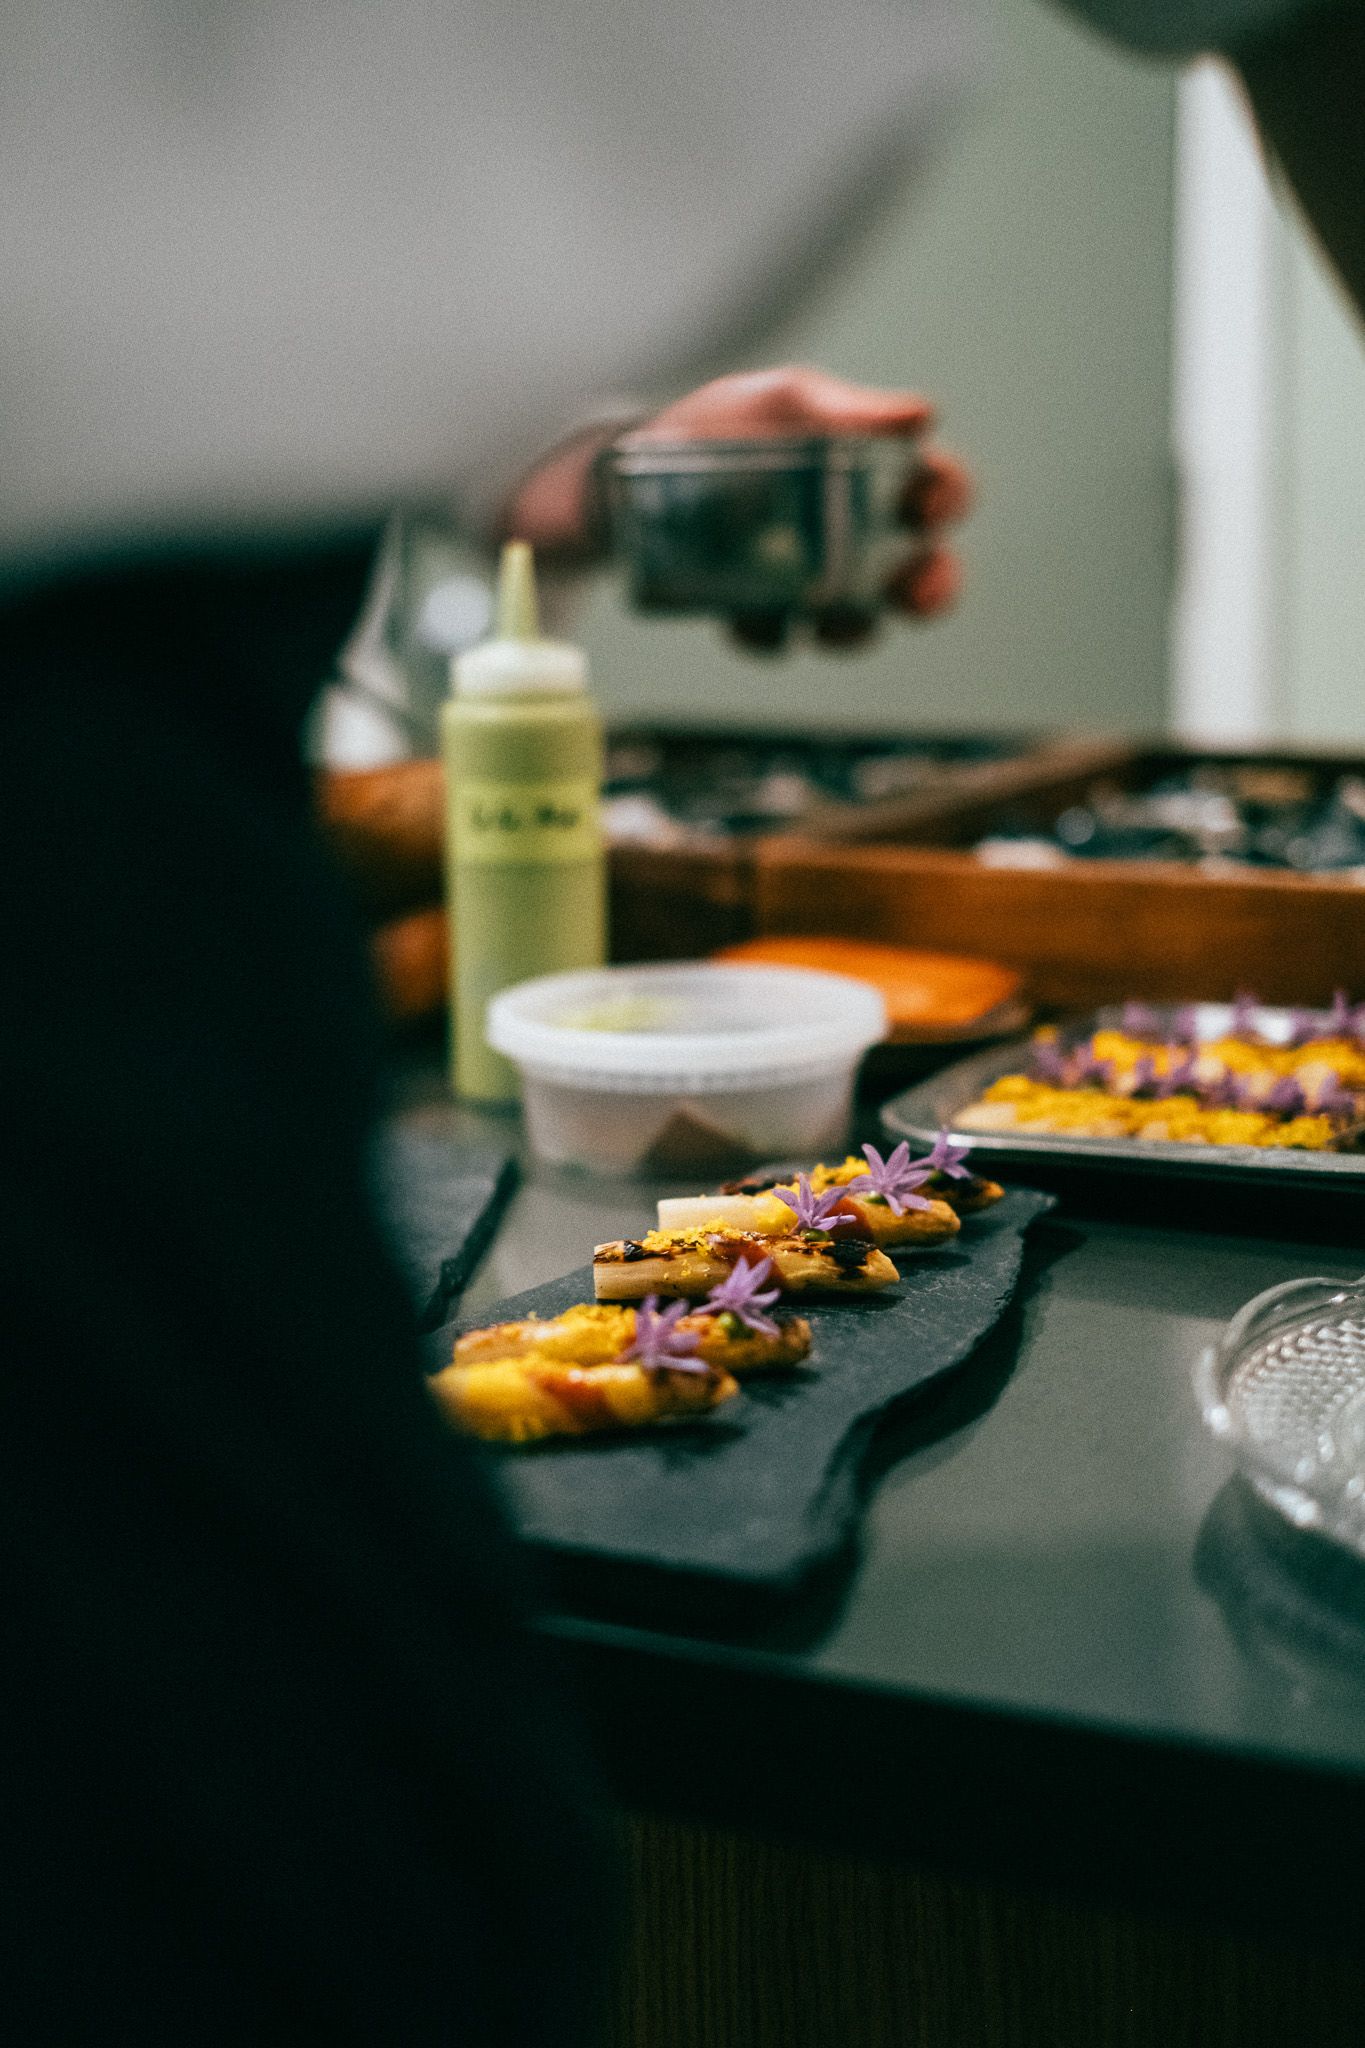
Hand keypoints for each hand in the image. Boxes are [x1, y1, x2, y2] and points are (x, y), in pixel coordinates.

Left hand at [503, 366, 971, 650]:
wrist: (630, 473)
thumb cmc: (722, 424)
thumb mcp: (777, 402)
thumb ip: (843, 410)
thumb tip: (922, 416)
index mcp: (874, 472)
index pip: (939, 488)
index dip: (947, 500)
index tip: (924, 507)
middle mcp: (859, 535)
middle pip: (925, 573)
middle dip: (931, 590)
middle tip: (907, 594)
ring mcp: (815, 584)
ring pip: (861, 625)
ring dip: (848, 630)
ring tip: (812, 618)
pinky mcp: (765, 617)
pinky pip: (780, 642)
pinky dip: (766, 636)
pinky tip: (740, 619)